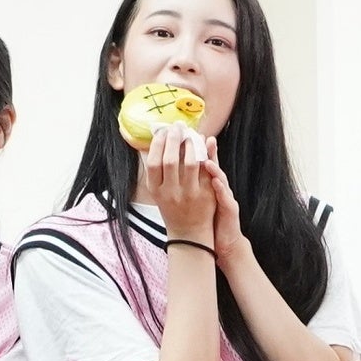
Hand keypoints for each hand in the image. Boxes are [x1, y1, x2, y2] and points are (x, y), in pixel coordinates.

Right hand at [140, 124, 220, 248]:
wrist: (189, 233)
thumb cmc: (172, 207)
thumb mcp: (158, 191)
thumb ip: (156, 169)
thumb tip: (155, 140)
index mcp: (155, 190)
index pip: (153, 161)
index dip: (158, 143)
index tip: (163, 131)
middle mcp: (170, 192)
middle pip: (170, 159)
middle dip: (174, 138)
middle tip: (178, 127)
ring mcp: (189, 194)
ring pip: (190, 162)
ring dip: (191, 144)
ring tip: (191, 135)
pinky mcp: (205, 195)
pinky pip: (206, 170)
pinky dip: (206, 154)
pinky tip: (204, 145)